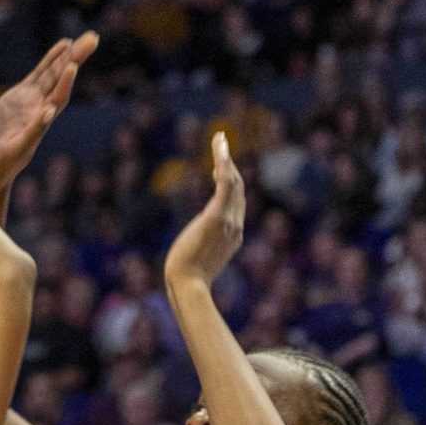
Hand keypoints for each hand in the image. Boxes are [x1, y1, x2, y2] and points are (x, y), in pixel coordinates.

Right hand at [0, 32, 98, 201]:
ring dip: (67, 55)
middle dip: (76, 58)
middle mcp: (41, 108)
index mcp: (41, 122)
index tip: (72, 64)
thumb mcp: (15, 150)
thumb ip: (32, 132)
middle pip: (61, 78)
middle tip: (93, 38)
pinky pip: (39, 74)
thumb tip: (48, 113)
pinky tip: (62, 46)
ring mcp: (31, 100)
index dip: (65, 82)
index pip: (58, 97)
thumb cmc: (1, 166)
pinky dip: (50, 60)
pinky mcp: (20, 96)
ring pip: (52, 72)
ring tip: (83, 38)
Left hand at [163, 133, 244, 292]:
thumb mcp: (201, 257)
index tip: (219, 166)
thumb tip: (199, 239)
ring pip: (232, 181)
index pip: (236, 200)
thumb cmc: (189, 276)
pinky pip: (225, 185)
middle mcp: (235, 225)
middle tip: (220, 142)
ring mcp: (228, 221)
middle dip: (229, 163)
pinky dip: (224, 165)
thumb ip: (205, 244)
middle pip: (237, 187)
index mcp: (234, 234)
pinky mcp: (216, 217)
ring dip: (225, 158)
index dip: (229, 180)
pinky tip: (220, 151)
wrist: (188, 285)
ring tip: (219, 139)